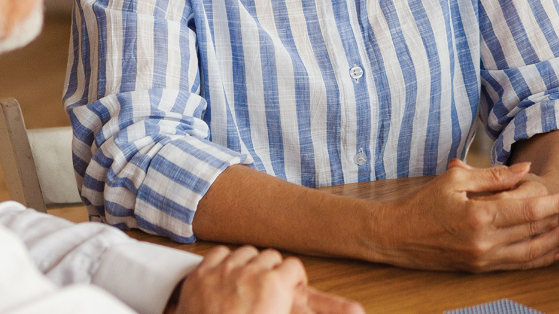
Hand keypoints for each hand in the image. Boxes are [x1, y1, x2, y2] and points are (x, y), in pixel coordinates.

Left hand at [172, 245, 363, 313]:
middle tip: (269, 289)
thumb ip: (317, 308)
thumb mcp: (284, 311)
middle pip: (271, 256)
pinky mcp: (200, 274)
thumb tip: (358, 313)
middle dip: (272, 271)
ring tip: (248, 282)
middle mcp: (251, 272)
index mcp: (276, 287)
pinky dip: (224, 262)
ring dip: (249, 264)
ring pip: (246, 251)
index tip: (291, 290)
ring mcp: (224, 271)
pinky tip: (226, 277)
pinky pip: (219, 253)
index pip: (295, 267)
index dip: (294, 281)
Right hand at [369, 160, 558, 271]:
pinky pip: (516, 266)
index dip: (553, 204)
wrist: (394, 237)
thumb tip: (524, 170)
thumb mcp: (455, 179)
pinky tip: (552, 253)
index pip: (528, 210)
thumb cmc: (422, 204)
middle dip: (558, 221)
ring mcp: (481, 259)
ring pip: (529, 253)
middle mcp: (484, 242)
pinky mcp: (478, 268)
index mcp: (479, 216)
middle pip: (533, 232)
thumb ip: (492, 176)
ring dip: (554, 242)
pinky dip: (538, 260)